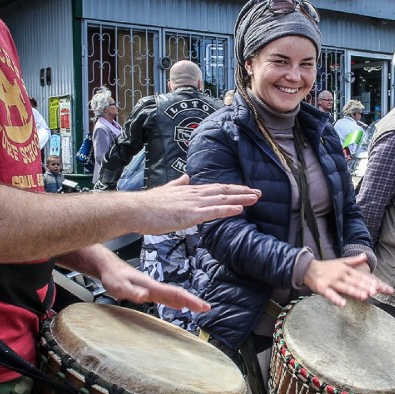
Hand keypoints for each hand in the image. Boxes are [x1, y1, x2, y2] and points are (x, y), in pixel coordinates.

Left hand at [99, 258, 210, 312]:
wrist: (108, 267)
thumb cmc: (113, 276)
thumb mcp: (119, 287)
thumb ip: (132, 292)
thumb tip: (145, 296)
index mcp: (151, 286)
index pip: (175, 293)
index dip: (189, 300)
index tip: (203, 306)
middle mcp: (155, 286)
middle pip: (178, 294)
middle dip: (193, 301)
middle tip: (207, 308)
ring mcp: (153, 288)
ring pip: (173, 295)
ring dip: (187, 301)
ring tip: (199, 308)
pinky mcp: (149, 290)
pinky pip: (166, 297)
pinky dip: (175, 302)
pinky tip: (179, 306)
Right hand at [137, 175, 261, 234]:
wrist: (135, 209)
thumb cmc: (148, 204)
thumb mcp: (166, 190)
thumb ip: (178, 184)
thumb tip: (186, 177)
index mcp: (189, 190)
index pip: (216, 188)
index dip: (232, 189)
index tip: (246, 189)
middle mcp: (194, 194)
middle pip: (223, 191)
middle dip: (242, 191)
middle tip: (259, 192)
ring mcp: (193, 203)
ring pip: (222, 199)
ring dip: (240, 198)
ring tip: (256, 198)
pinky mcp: (189, 214)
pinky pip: (213, 212)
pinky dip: (228, 210)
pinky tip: (241, 209)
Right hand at [304, 254, 392, 306]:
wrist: (307, 267)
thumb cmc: (326, 267)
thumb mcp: (341, 261)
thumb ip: (354, 260)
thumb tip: (365, 256)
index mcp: (345, 269)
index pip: (360, 276)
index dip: (370, 281)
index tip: (379, 285)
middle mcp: (340, 275)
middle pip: (355, 282)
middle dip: (365, 287)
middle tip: (375, 291)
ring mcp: (331, 282)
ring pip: (345, 288)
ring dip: (355, 292)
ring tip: (364, 296)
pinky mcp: (323, 288)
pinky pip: (330, 295)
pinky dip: (336, 299)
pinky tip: (343, 304)